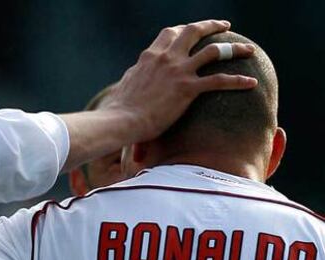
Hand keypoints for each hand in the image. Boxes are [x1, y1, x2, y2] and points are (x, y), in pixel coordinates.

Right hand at [101, 20, 257, 142]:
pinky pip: (219, 81)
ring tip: (248, 50)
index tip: (193, 31)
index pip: (171, 33)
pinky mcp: (187, 88)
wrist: (122, 119)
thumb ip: (137, 73)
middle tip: (225, 26)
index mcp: (151, 55)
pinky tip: (252, 83)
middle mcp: (167, 57)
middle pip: (193, 32)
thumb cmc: (122, 107)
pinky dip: (238, 81)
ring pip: (213, 51)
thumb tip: (137, 72)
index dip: (184, 29)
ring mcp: (178, 71)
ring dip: (234, 49)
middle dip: (211, 26)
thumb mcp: (128, 82)